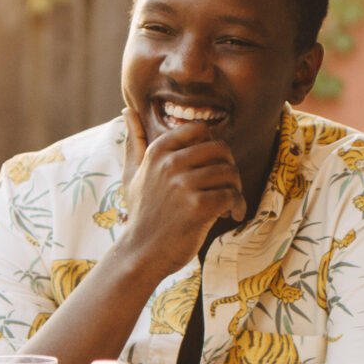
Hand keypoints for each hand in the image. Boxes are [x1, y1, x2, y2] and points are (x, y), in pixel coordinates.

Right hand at [119, 105, 246, 279]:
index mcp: (158, 151)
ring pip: (230, 173)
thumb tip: (126, 110)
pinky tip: (229, 215)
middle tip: (225, 187)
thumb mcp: (132, 174)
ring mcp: (183, 184)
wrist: (141, 253)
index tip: (211, 167)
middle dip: (228, 168)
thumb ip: (134, 141)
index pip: (201, 130)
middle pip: (220, 149)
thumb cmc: (141, 214)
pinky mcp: (198, 206)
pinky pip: (232, 195)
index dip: (212, 148)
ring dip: (235, 190)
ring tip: (226, 204)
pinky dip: (237, 206)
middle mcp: (170, 163)